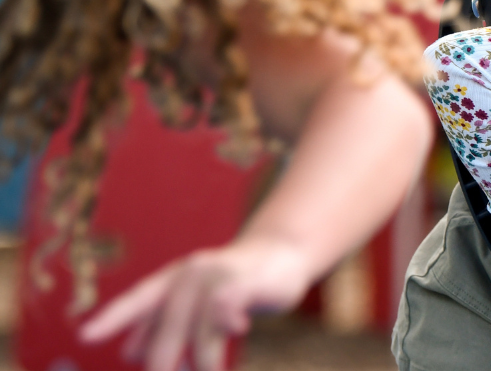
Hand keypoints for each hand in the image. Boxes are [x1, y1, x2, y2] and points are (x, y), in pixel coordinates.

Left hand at [78, 239, 316, 370]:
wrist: (283, 253)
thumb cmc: (235, 283)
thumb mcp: (196, 302)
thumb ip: (165, 323)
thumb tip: (129, 353)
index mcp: (173, 279)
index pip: (138, 299)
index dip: (112, 318)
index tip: (85, 337)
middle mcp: (190, 273)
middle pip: (169, 324)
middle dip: (164, 360)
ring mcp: (220, 274)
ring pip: (200, 324)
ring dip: (204, 357)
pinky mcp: (250, 279)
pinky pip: (231, 302)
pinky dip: (228, 319)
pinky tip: (237, 330)